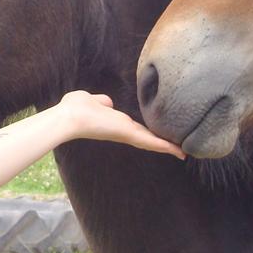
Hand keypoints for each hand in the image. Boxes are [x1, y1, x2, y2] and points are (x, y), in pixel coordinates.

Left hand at [58, 91, 185, 158]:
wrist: (69, 117)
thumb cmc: (75, 108)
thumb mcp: (92, 100)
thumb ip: (102, 101)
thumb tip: (107, 103)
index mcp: (115, 123)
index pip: (135, 129)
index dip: (147, 132)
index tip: (158, 135)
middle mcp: (122, 131)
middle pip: (146, 138)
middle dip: (161, 143)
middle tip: (177, 149)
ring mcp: (126, 134)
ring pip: (150, 141)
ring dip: (167, 147)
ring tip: (182, 152)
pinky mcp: (128, 134)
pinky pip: (150, 141)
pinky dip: (165, 147)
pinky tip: (179, 152)